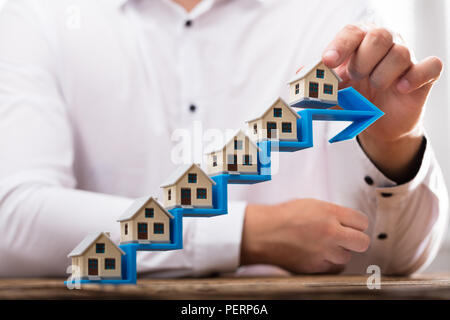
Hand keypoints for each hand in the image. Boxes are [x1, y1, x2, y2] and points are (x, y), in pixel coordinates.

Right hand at [240, 199, 369, 273]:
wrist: (262, 233)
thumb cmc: (281, 217)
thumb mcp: (310, 204)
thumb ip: (331, 213)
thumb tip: (345, 221)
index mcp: (330, 213)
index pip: (362, 221)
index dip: (356, 224)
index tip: (351, 226)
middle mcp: (331, 232)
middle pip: (362, 242)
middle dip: (355, 241)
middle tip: (346, 239)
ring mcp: (324, 252)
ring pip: (347, 257)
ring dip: (339, 253)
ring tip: (325, 247)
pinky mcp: (316, 267)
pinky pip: (332, 268)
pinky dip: (328, 264)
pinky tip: (318, 256)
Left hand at [322, 25, 442, 182]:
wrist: (378, 124)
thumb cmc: (355, 100)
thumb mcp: (333, 94)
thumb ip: (318, 84)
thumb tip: (300, 74)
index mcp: (360, 44)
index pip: (351, 33)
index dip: (339, 46)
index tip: (327, 62)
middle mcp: (385, 45)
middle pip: (379, 36)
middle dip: (362, 60)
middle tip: (355, 78)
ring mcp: (406, 59)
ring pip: (401, 52)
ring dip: (382, 74)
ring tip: (375, 87)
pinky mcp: (424, 76)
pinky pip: (431, 66)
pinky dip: (415, 76)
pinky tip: (401, 88)